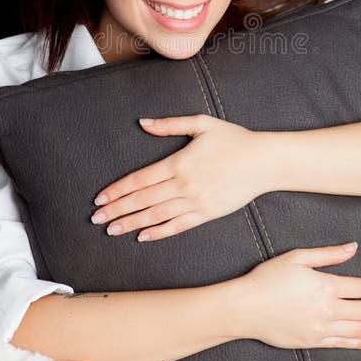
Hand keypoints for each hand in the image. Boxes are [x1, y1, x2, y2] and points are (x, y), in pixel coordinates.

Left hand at [91, 114, 267, 241]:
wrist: (264, 162)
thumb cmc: (234, 139)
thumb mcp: (201, 123)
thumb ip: (170, 124)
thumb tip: (144, 123)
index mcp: (179, 162)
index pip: (140, 180)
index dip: (118, 190)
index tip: (100, 199)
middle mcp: (184, 184)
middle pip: (143, 200)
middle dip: (118, 210)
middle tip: (96, 219)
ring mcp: (196, 201)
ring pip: (157, 215)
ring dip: (132, 223)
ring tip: (112, 230)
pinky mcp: (207, 213)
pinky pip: (178, 225)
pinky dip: (159, 232)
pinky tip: (143, 236)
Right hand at [235, 243, 360, 349]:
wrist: (245, 308)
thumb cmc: (268, 278)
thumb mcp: (297, 258)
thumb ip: (328, 254)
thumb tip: (353, 248)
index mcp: (325, 285)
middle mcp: (328, 309)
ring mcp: (321, 328)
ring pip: (360, 331)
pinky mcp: (312, 341)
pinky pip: (343, 343)